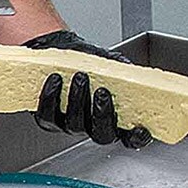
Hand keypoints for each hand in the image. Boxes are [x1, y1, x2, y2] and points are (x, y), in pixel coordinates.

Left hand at [24, 29, 151, 148]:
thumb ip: (121, 69)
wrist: (59, 49)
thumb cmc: (86, 59)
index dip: (136, 138)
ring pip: (75, 125)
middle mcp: (92, 125)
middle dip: (103, 115)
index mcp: (113, 117)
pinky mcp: (48, 118)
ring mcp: (70, 124)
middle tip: (102, 92)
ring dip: (77, 101)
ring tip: (79, 77)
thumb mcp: (108, 62)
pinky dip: (50, 97)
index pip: (129, 137)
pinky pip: (48, 116)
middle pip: (101, 135)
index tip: (140, 129)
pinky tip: (55, 80)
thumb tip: (128, 70)